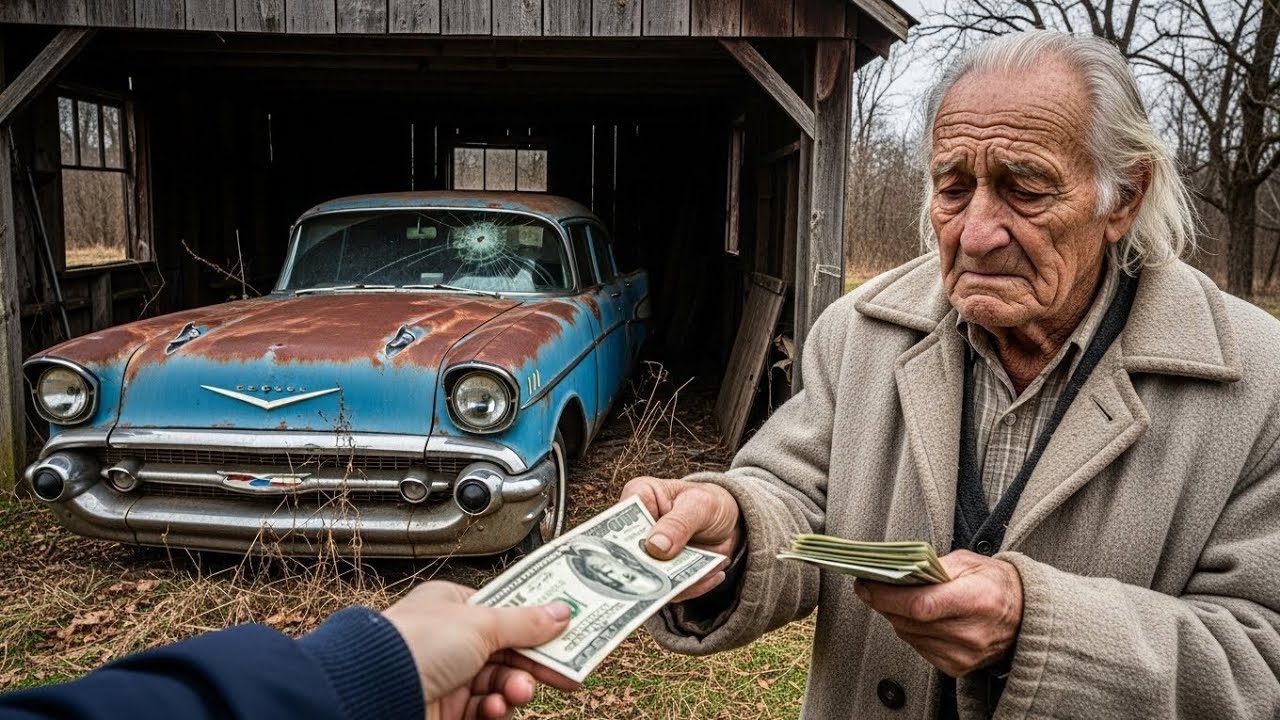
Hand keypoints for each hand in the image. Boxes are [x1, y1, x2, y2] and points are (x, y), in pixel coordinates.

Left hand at [382, 581, 578, 718]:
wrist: (371, 693)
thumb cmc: (411, 645)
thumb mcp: (480, 624)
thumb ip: (525, 622)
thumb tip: (560, 612)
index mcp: (452, 606)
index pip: (507, 612)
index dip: (538, 624)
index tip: (569, 634)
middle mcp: (449, 640)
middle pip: (508, 651)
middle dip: (532, 664)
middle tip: (565, 672)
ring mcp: (446, 677)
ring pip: (499, 684)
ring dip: (515, 689)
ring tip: (518, 693)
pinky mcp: (444, 710)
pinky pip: (483, 711)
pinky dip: (495, 711)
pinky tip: (495, 709)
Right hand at [621, 476, 742, 600]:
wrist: (729, 521)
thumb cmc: (708, 502)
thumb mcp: (700, 505)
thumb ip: (678, 523)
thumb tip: (655, 546)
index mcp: (639, 497)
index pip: (619, 517)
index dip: (621, 537)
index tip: (638, 552)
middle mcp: (636, 529)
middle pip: (628, 555)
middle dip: (647, 570)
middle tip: (668, 578)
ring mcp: (648, 555)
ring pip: (651, 578)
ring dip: (679, 582)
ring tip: (709, 569)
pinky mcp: (663, 575)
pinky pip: (671, 590)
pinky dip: (693, 586)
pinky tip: (713, 574)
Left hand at [853, 550, 1022, 677]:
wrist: (1025, 616)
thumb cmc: (995, 584)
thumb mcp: (967, 561)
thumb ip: (931, 565)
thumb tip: (895, 570)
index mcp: (976, 599)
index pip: (920, 605)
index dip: (886, 597)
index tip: (865, 585)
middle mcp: (971, 632)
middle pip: (909, 621)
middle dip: (884, 603)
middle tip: (874, 587)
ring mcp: (964, 654)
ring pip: (908, 635)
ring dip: (896, 617)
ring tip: (901, 600)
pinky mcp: (957, 667)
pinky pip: (918, 648)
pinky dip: (912, 631)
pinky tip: (920, 619)